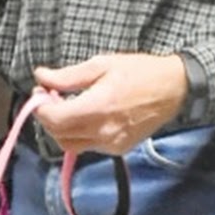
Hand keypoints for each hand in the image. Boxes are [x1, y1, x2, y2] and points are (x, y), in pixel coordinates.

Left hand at [31, 52, 189, 156]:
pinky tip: (85, 117)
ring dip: (61, 128)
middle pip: (58, 134)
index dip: (40, 109)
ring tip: (67, 107)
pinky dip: (78, 134)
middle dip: (48, 117)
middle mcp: (103, 131)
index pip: (55, 119)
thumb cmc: (140, 72)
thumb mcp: (102, 65)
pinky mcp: (117, 150)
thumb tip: (41, 77)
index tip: (40, 94)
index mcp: (99, 107)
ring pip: (70, 145)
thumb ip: (68, 76)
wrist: (174, 89)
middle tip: (50, 97)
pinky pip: (87, 146)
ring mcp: (111, 144)